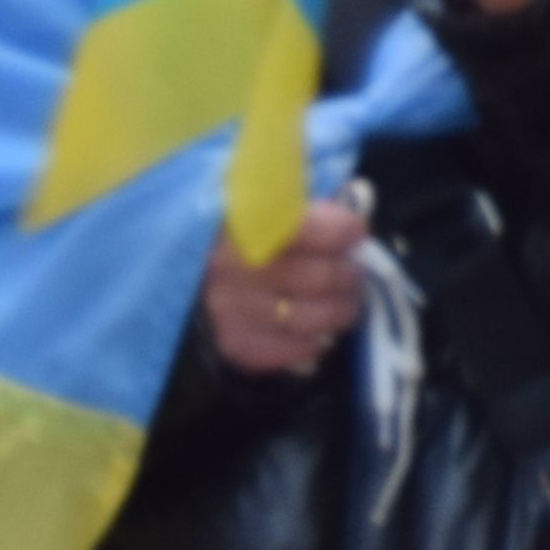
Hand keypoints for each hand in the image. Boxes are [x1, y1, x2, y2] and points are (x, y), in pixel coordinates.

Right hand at [201, 195, 368, 376]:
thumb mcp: (272, 199)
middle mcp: (235, 264)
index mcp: (247, 220)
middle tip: (353, 272)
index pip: (317, 230)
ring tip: (343, 303)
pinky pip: (288, 350)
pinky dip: (311, 343)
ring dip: (339, 312)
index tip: (355, 232)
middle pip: (322, 278)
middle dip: (349, 275)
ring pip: (311, 318)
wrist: (189, 264)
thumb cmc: (242, 226)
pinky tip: (316, 331)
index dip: (346, 231)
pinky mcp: (232, 340)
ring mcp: (230, 307)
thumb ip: (314, 202)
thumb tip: (359, 204)